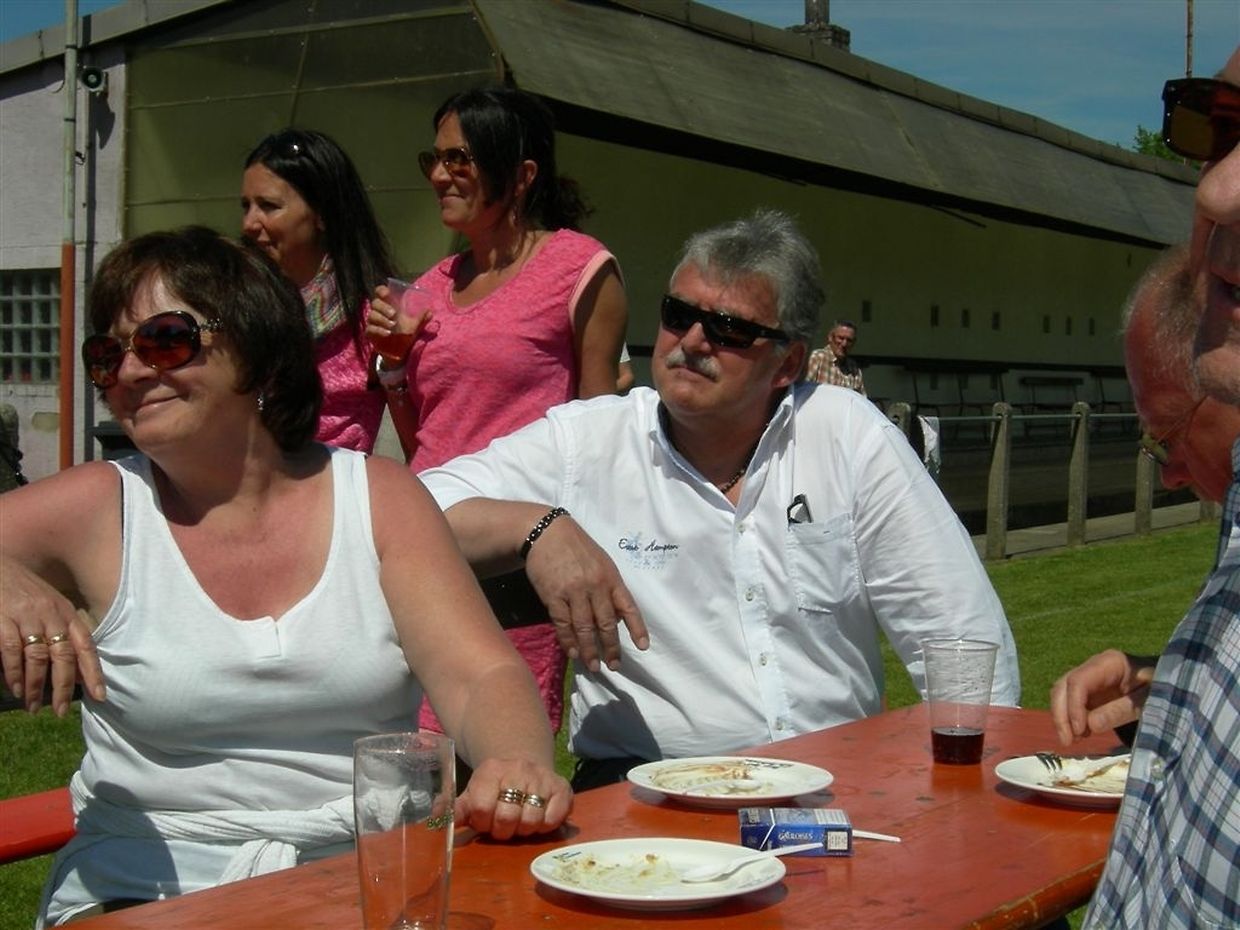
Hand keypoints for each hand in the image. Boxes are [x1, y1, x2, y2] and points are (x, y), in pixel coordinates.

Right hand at [0, 559, 104, 715]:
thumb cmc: (26, 590)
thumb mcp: (51, 606)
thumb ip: (65, 635)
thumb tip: (77, 672)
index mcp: (67, 612)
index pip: (86, 645)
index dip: (94, 672)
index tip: (100, 696)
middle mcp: (51, 614)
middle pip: (64, 656)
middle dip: (63, 687)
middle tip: (59, 711)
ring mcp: (26, 616)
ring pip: (37, 658)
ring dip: (35, 686)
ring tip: (33, 706)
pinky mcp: (2, 620)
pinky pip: (12, 652)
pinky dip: (14, 674)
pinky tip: (15, 688)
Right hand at [366, 284, 430, 364]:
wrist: (400, 352)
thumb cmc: (406, 334)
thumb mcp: (415, 326)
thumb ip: (421, 319)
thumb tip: (430, 313)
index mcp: (389, 305)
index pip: (380, 292)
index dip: (382, 291)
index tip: (387, 294)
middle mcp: (379, 312)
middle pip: (375, 303)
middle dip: (384, 307)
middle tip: (394, 314)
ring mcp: (373, 322)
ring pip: (372, 315)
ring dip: (382, 319)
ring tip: (393, 326)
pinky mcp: (370, 333)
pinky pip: (370, 329)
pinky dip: (379, 330)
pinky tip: (387, 333)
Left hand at [455, 757, 571, 839]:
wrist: (525, 764)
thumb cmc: (494, 787)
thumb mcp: (472, 794)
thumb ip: (454, 809)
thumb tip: (435, 822)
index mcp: (491, 771)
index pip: (482, 809)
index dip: (483, 823)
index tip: (485, 821)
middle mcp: (518, 770)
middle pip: (508, 818)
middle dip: (503, 831)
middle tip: (503, 825)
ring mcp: (542, 778)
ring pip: (532, 821)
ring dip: (524, 830)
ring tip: (520, 821)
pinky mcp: (563, 787)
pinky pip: (553, 820)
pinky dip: (545, 826)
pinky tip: (539, 818)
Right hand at [524, 517, 648, 671]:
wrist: (547, 533)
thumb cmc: (578, 548)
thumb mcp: (602, 563)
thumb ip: (610, 588)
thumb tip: (616, 618)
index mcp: (611, 577)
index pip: (628, 606)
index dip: (636, 628)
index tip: (643, 647)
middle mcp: (595, 586)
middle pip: (606, 623)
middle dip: (611, 647)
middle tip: (613, 666)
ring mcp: (574, 592)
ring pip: (584, 628)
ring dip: (589, 650)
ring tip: (593, 666)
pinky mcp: (553, 596)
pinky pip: (563, 623)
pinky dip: (568, 640)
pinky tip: (572, 652)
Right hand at [1049, 649, 1156, 746]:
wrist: (1174, 686)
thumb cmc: (1166, 690)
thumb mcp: (1149, 701)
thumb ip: (1122, 711)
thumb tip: (1090, 725)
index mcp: (1110, 663)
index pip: (1079, 681)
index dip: (1074, 706)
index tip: (1080, 731)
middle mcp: (1094, 667)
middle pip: (1064, 686)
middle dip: (1061, 713)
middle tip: (1067, 741)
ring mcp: (1091, 678)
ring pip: (1063, 693)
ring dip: (1063, 717)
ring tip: (1072, 740)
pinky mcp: (1091, 691)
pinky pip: (1072, 702)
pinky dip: (1071, 719)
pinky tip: (1080, 735)